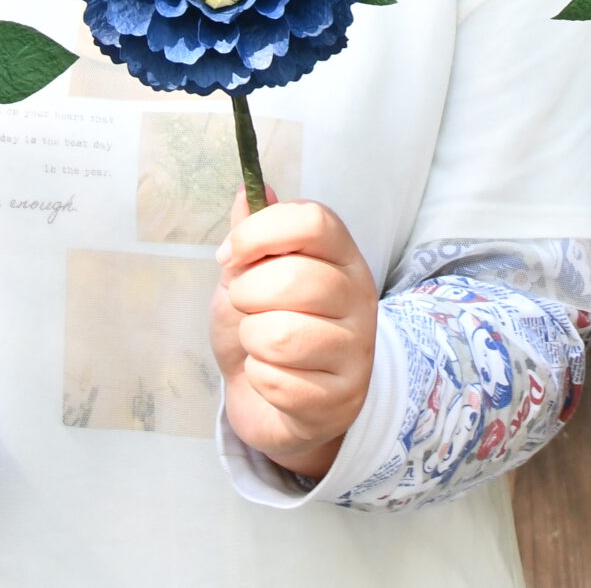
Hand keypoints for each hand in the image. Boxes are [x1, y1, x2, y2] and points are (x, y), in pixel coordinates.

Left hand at [210, 196, 379, 479]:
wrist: (275, 400)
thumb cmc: (263, 326)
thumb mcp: (249, 276)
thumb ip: (251, 236)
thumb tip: (249, 190)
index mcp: (340, 255)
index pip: (313, 221)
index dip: (261, 232)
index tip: (231, 253)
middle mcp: (359, 296)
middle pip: (294, 278)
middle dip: (247, 295)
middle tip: (246, 307)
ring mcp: (356, 349)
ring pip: (282, 335)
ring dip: (252, 340)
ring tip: (260, 344)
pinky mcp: (342, 397)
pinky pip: (278, 382)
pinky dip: (259, 379)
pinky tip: (273, 378)